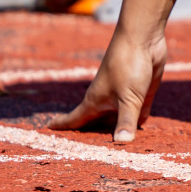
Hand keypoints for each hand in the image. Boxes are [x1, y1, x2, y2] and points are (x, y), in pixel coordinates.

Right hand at [49, 25, 166, 141]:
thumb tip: (122, 144)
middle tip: (84, 154)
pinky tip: (140, 134)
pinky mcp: (142, 93)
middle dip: (91, 138)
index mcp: (96, 101)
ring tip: (111, 151)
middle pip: (96, 125)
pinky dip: (138, 124)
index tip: (48, 129)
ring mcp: (124, 97)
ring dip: (117, 132)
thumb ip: (126, 120)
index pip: (75, 118)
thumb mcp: (128, 97)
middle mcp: (108, 100)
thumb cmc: (128, 64)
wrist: (143, 37)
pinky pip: (138, 114)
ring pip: (118, 120)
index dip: (61, 125)